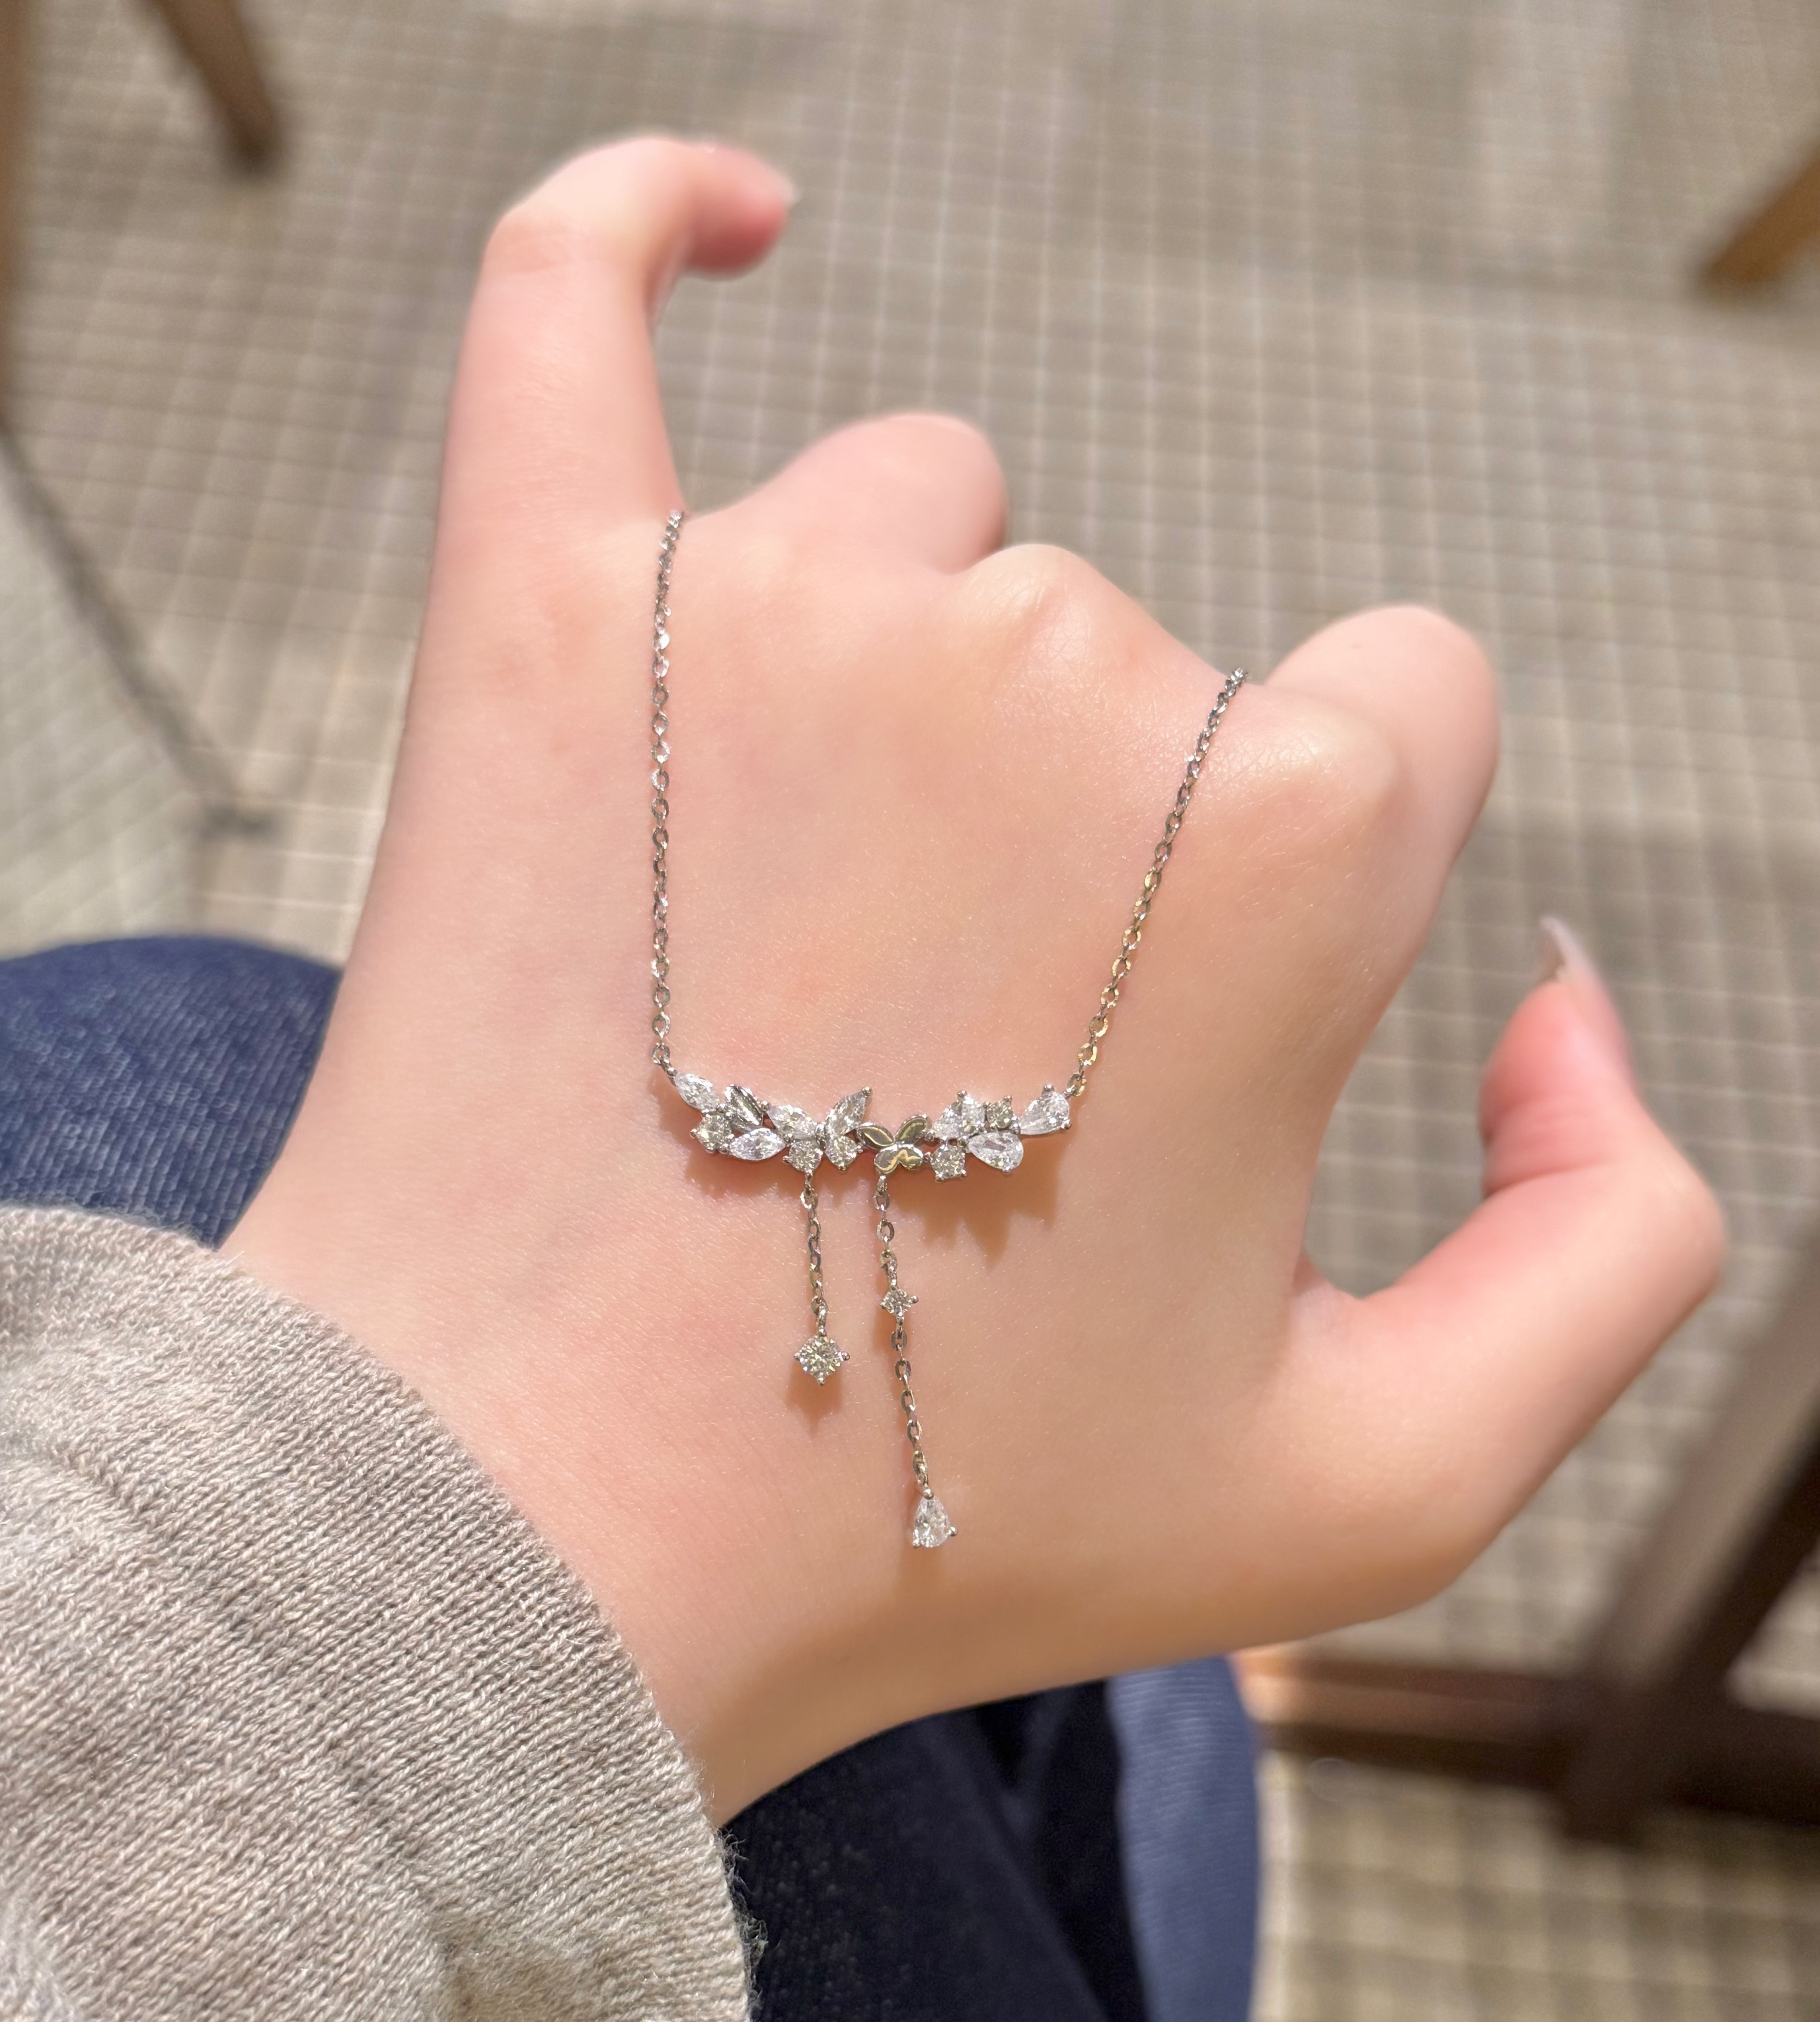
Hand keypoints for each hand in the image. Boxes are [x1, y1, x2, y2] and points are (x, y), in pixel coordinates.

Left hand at [228, 138, 1722, 1818]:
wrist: (543, 1542)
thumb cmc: (950, 1524)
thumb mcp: (1388, 1483)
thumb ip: (1622, 1243)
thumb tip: (1571, 1001)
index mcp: (1291, 832)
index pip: (1396, 722)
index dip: (1290, 907)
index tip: (1147, 1054)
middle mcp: (1054, 661)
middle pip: (1141, 655)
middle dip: (1081, 856)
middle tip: (918, 1094)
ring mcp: (774, 613)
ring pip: (919, 527)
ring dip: (903, 694)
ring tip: (779, 951)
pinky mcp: (533, 612)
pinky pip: (567, 298)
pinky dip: (634, 231)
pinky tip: (718, 226)